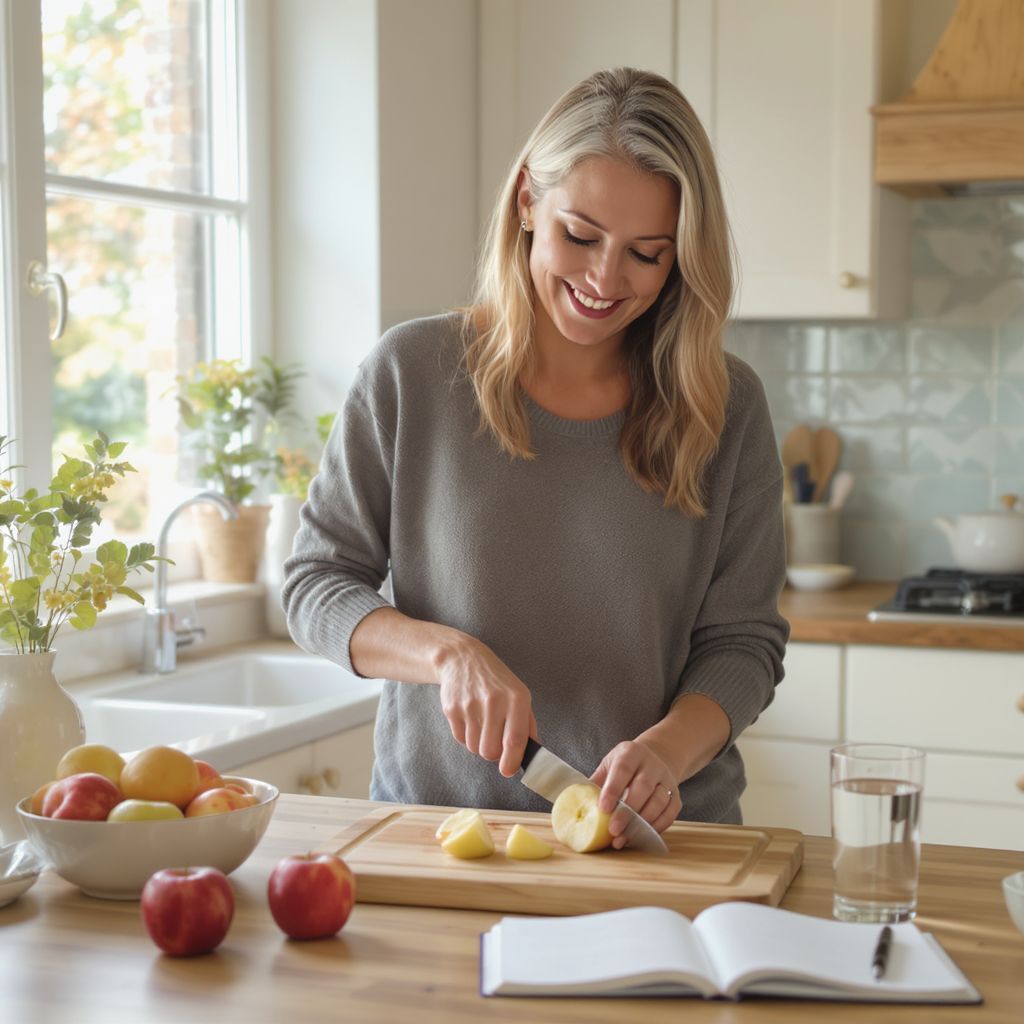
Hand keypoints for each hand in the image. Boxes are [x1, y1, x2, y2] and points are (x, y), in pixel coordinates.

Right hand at [435, 637, 537, 776]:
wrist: (462, 658)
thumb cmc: (496, 681)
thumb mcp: (519, 694)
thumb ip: (526, 725)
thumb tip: (530, 753)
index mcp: (516, 698)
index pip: (514, 739)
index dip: (511, 761)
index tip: (508, 771)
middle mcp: (493, 701)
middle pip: (490, 751)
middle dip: (493, 754)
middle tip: (495, 740)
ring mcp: (470, 705)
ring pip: (475, 748)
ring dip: (479, 743)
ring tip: (482, 724)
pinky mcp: (452, 709)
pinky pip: (460, 739)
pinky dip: (466, 735)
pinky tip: (470, 718)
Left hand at [590, 740, 679, 847]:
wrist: (655, 757)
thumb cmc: (625, 764)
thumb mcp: (609, 764)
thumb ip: (597, 781)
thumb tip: (577, 802)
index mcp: (631, 753)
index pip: (623, 770)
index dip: (613, 789)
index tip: (603, 808)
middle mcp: (652, 764)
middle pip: (643, 787)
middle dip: (628, 811)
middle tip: (613, 830)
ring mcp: (666, 779)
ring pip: (659, 801)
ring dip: (642, 823)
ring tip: (623, 839)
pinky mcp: (676, 795)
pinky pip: (670, 813)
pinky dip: (657, 826)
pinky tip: (641, 836)